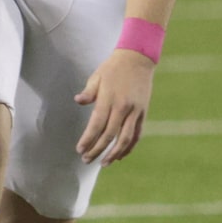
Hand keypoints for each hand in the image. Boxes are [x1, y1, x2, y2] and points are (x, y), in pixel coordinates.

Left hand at [75, 46, 155, 165]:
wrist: (138, 59)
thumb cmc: (113, 68)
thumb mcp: (97, 77)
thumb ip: (88, 92)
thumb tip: (78, 101)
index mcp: (109, 99)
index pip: (96, 125)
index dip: (88, 139)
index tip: (80, 150)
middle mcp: (123, 107)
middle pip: (109, 135)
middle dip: (97, 150)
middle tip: (86, 159)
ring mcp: (135, 111)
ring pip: (125, 139)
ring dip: (114, 153)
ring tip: (104, 163)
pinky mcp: (143, 112)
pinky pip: (137, 134)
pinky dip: (129, 147)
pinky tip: (120, 155)